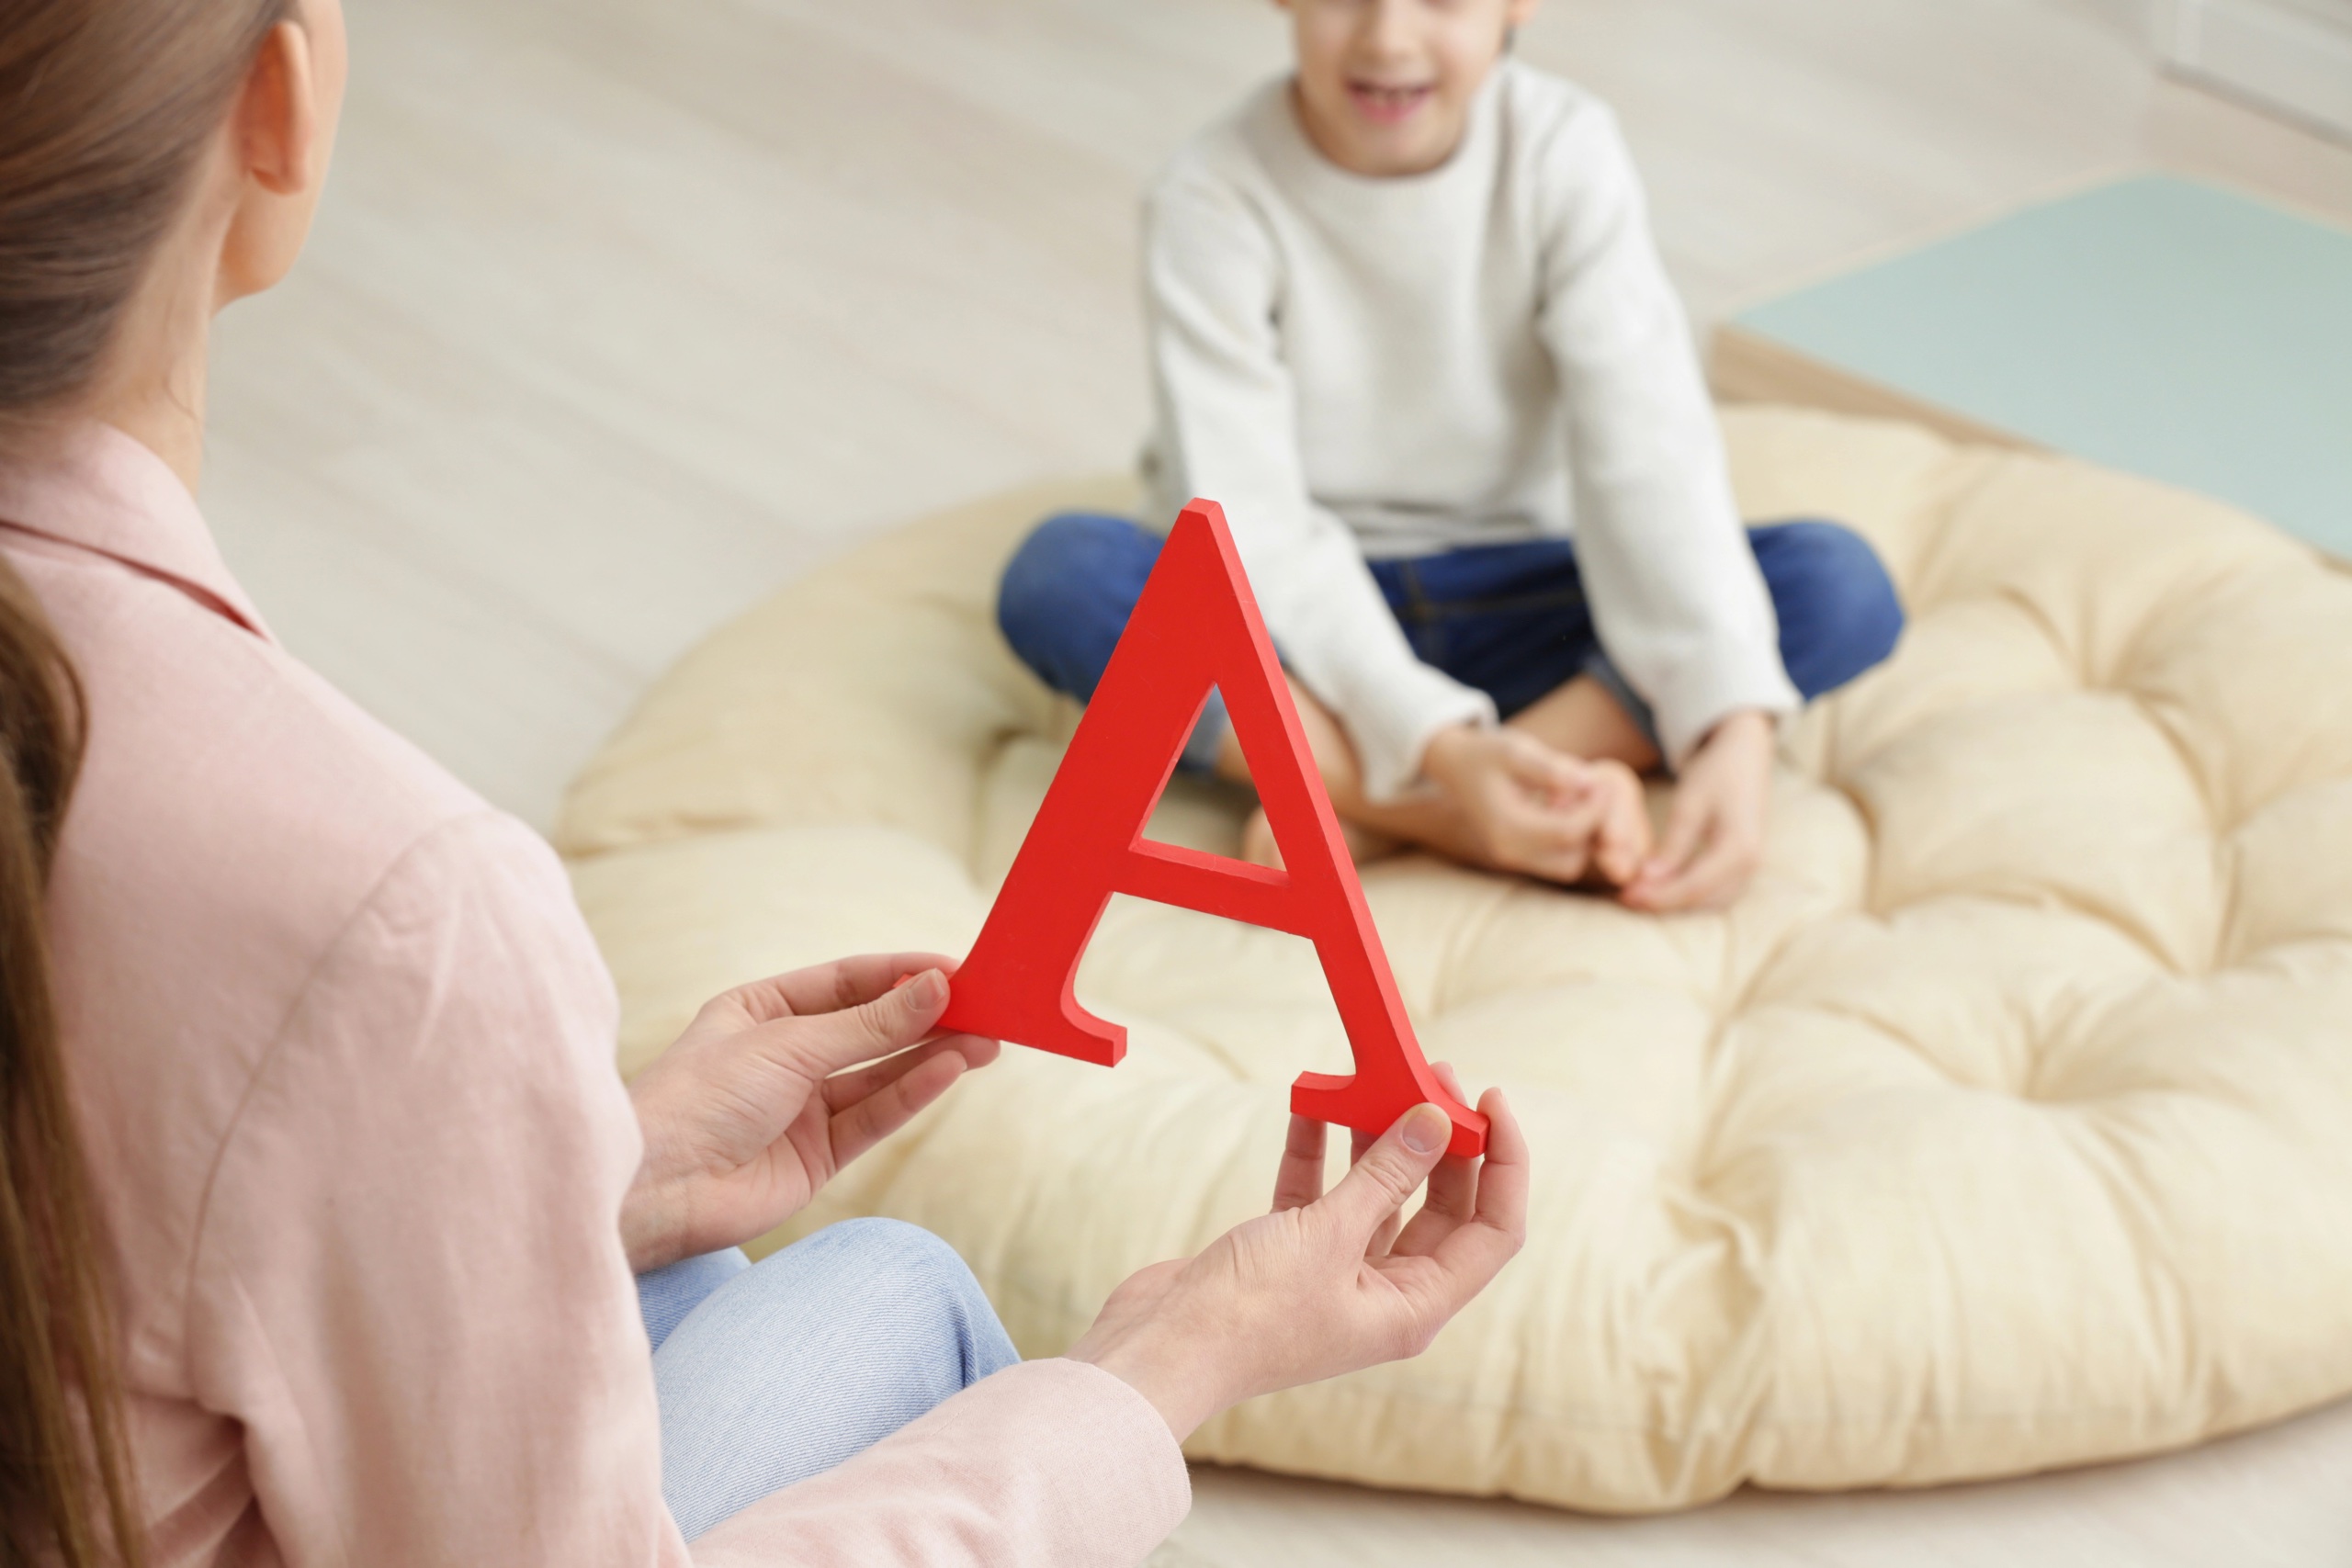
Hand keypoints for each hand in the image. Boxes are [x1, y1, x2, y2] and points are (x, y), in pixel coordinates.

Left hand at [621, 954, 999, 1272]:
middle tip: (989, 1006)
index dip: (903, 974)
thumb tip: (936, 987)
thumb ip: (868, 1024)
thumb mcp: (789, 1044)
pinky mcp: (817, 1157)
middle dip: (929, 1016)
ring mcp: (802, 1108)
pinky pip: (874, 1117)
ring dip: (933, 1056)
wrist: (655, 1189)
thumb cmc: (699, 1098)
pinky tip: (949, 1070)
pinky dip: (912, 1094)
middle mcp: (785, 1056)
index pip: (848, 982)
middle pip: (872, 1029)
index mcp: (762, 1009)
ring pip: (881, 1074)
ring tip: (988, 1041)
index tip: (960, 970)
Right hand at [1067, 1076, 1528, 1440]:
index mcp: (1415, 1307)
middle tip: (1429, 1074)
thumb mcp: (1329, 1236)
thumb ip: (1385, 1175)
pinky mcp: (1289, 1254)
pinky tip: (1311, 1103)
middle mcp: (1384, 1293)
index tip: (1490, 1099)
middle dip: (1440, 1140)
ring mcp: (1336, 1272)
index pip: (1493, 1230)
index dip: (1504, 1163)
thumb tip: (1436, 1121)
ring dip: (1377, 1137)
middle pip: (1439, 1205)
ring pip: (1377, 1192)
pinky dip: (1318, 1150)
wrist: (1160, 1347)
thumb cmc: (1249, 1314)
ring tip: (1374, 1079)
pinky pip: (1319, 1192)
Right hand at [1422, 724, 1648, 884]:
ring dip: (1583, 836)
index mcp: (1506, 827)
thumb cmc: (1486, 753)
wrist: (1456, 766)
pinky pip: (1558, 859)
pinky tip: (1567, 808)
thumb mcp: (1515, 750)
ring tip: (1580, 800)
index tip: (1603, 783)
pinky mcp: (1520, 856)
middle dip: (1592, 828)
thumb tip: (1589, 783)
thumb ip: (1550, 768)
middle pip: (1573, 856)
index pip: (1568, 832)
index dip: (1595, 810)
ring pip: (1569, 864)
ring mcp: (1513, 857)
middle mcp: (1509, 851)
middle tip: (1595, 793)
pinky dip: (1572, 840)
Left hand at [1621, 710, 1773, 911]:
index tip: (1625, 895)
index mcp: (1739, 848)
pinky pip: (1717, 892)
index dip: (1657, 896)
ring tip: (1640, 893)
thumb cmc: (1716, 773)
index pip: (1694, 886)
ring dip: (1677, 903)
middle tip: (1627, 897)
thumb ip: (1672, 846)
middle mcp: (1750, 864)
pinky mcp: (1744, 864)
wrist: (1745, 755)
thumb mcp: (1689, 805)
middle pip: (1703, 899)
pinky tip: (1662, 886)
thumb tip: (1647, 882)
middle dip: (1664, 902)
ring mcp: (1750, 866)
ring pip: (1711, 901)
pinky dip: (1690, 894)